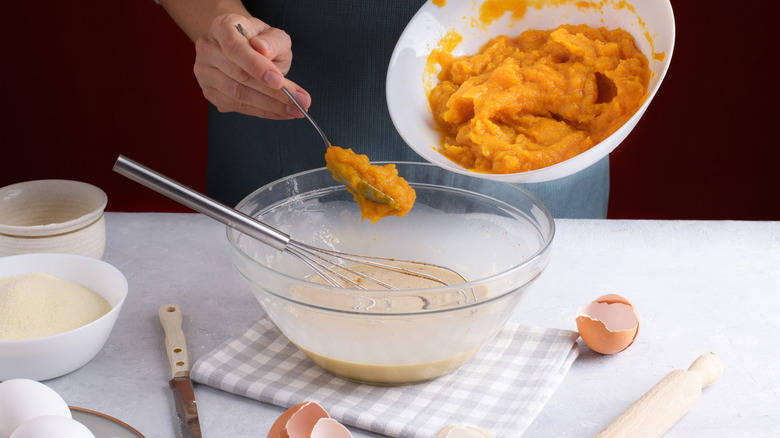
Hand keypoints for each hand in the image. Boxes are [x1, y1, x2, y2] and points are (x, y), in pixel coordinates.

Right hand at [192, 14, 310, 119]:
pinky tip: (281, 112)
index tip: (279, 81)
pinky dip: (262, 112)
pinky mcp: (211, 93)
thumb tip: (263, 50)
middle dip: (273, 93)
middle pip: (239, 76)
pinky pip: (237, 107)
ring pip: (238, 95)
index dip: (257, 66)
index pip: (235, 48)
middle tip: (300, 102)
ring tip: (295, 110)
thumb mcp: (273, 34)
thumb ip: (273, 41)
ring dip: (270, 106)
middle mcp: (208, 49)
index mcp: (222, 27)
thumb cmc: (260, 40)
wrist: (244, 47)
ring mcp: (205, 73)